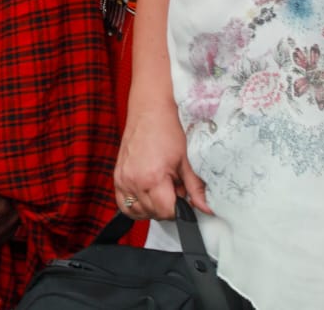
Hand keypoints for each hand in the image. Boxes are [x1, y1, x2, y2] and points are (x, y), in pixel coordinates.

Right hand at [113, 94, 210, 219]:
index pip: (166, 212)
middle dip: (166, 206)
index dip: (179, 209)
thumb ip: (195, 188)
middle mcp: (133, 181)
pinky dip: (134, 204)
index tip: (182, 196)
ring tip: (159, 189)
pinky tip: (145, 193)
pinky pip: (122, 202)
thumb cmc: (166, 131)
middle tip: (173, 187)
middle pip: (152, 213)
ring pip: (136, 211)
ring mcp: (122, 179)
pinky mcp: (116, 176)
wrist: (149, 111)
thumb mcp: (185, 161)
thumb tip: (206, 208)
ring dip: (150, 207)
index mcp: (152, 178)